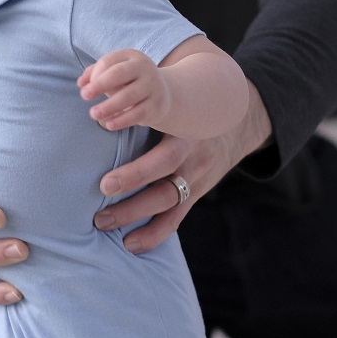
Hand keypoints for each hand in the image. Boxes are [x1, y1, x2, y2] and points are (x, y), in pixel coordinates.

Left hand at [79, 48, 168, 129]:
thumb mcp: (115, 73)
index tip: (84, 89)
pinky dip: (122, 120)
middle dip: (100, 84)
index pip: (109, 62)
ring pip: (129, 95)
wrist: (163, 94)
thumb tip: (81, 83)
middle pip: (120, 73)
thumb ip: (95, 74)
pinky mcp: (157, 105)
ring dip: (109, 106)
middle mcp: (145, 68)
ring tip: (93, 114)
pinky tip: (109, 124)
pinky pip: (137, 113)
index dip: (94, 75)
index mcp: (132, 57)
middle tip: (84, 96)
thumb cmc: (130, 82)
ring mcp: (153, 86)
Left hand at [92, 82, 272, 253]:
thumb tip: (100, 93)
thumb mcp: (174, 102)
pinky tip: (131, 244)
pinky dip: (154, 235)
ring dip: (135, 213)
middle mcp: (191, 153)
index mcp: (183, 126)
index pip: (160, 140)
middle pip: (164, 170)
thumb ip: (144, 102)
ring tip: (102, 222)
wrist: (235, 126)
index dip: (137, 160)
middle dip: (133, 180)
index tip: (104, 165)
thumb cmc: (188, 110)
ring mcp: (195, 177)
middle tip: (101, 189)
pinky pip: (175, 219)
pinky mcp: (195, 194)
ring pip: (168, 200)